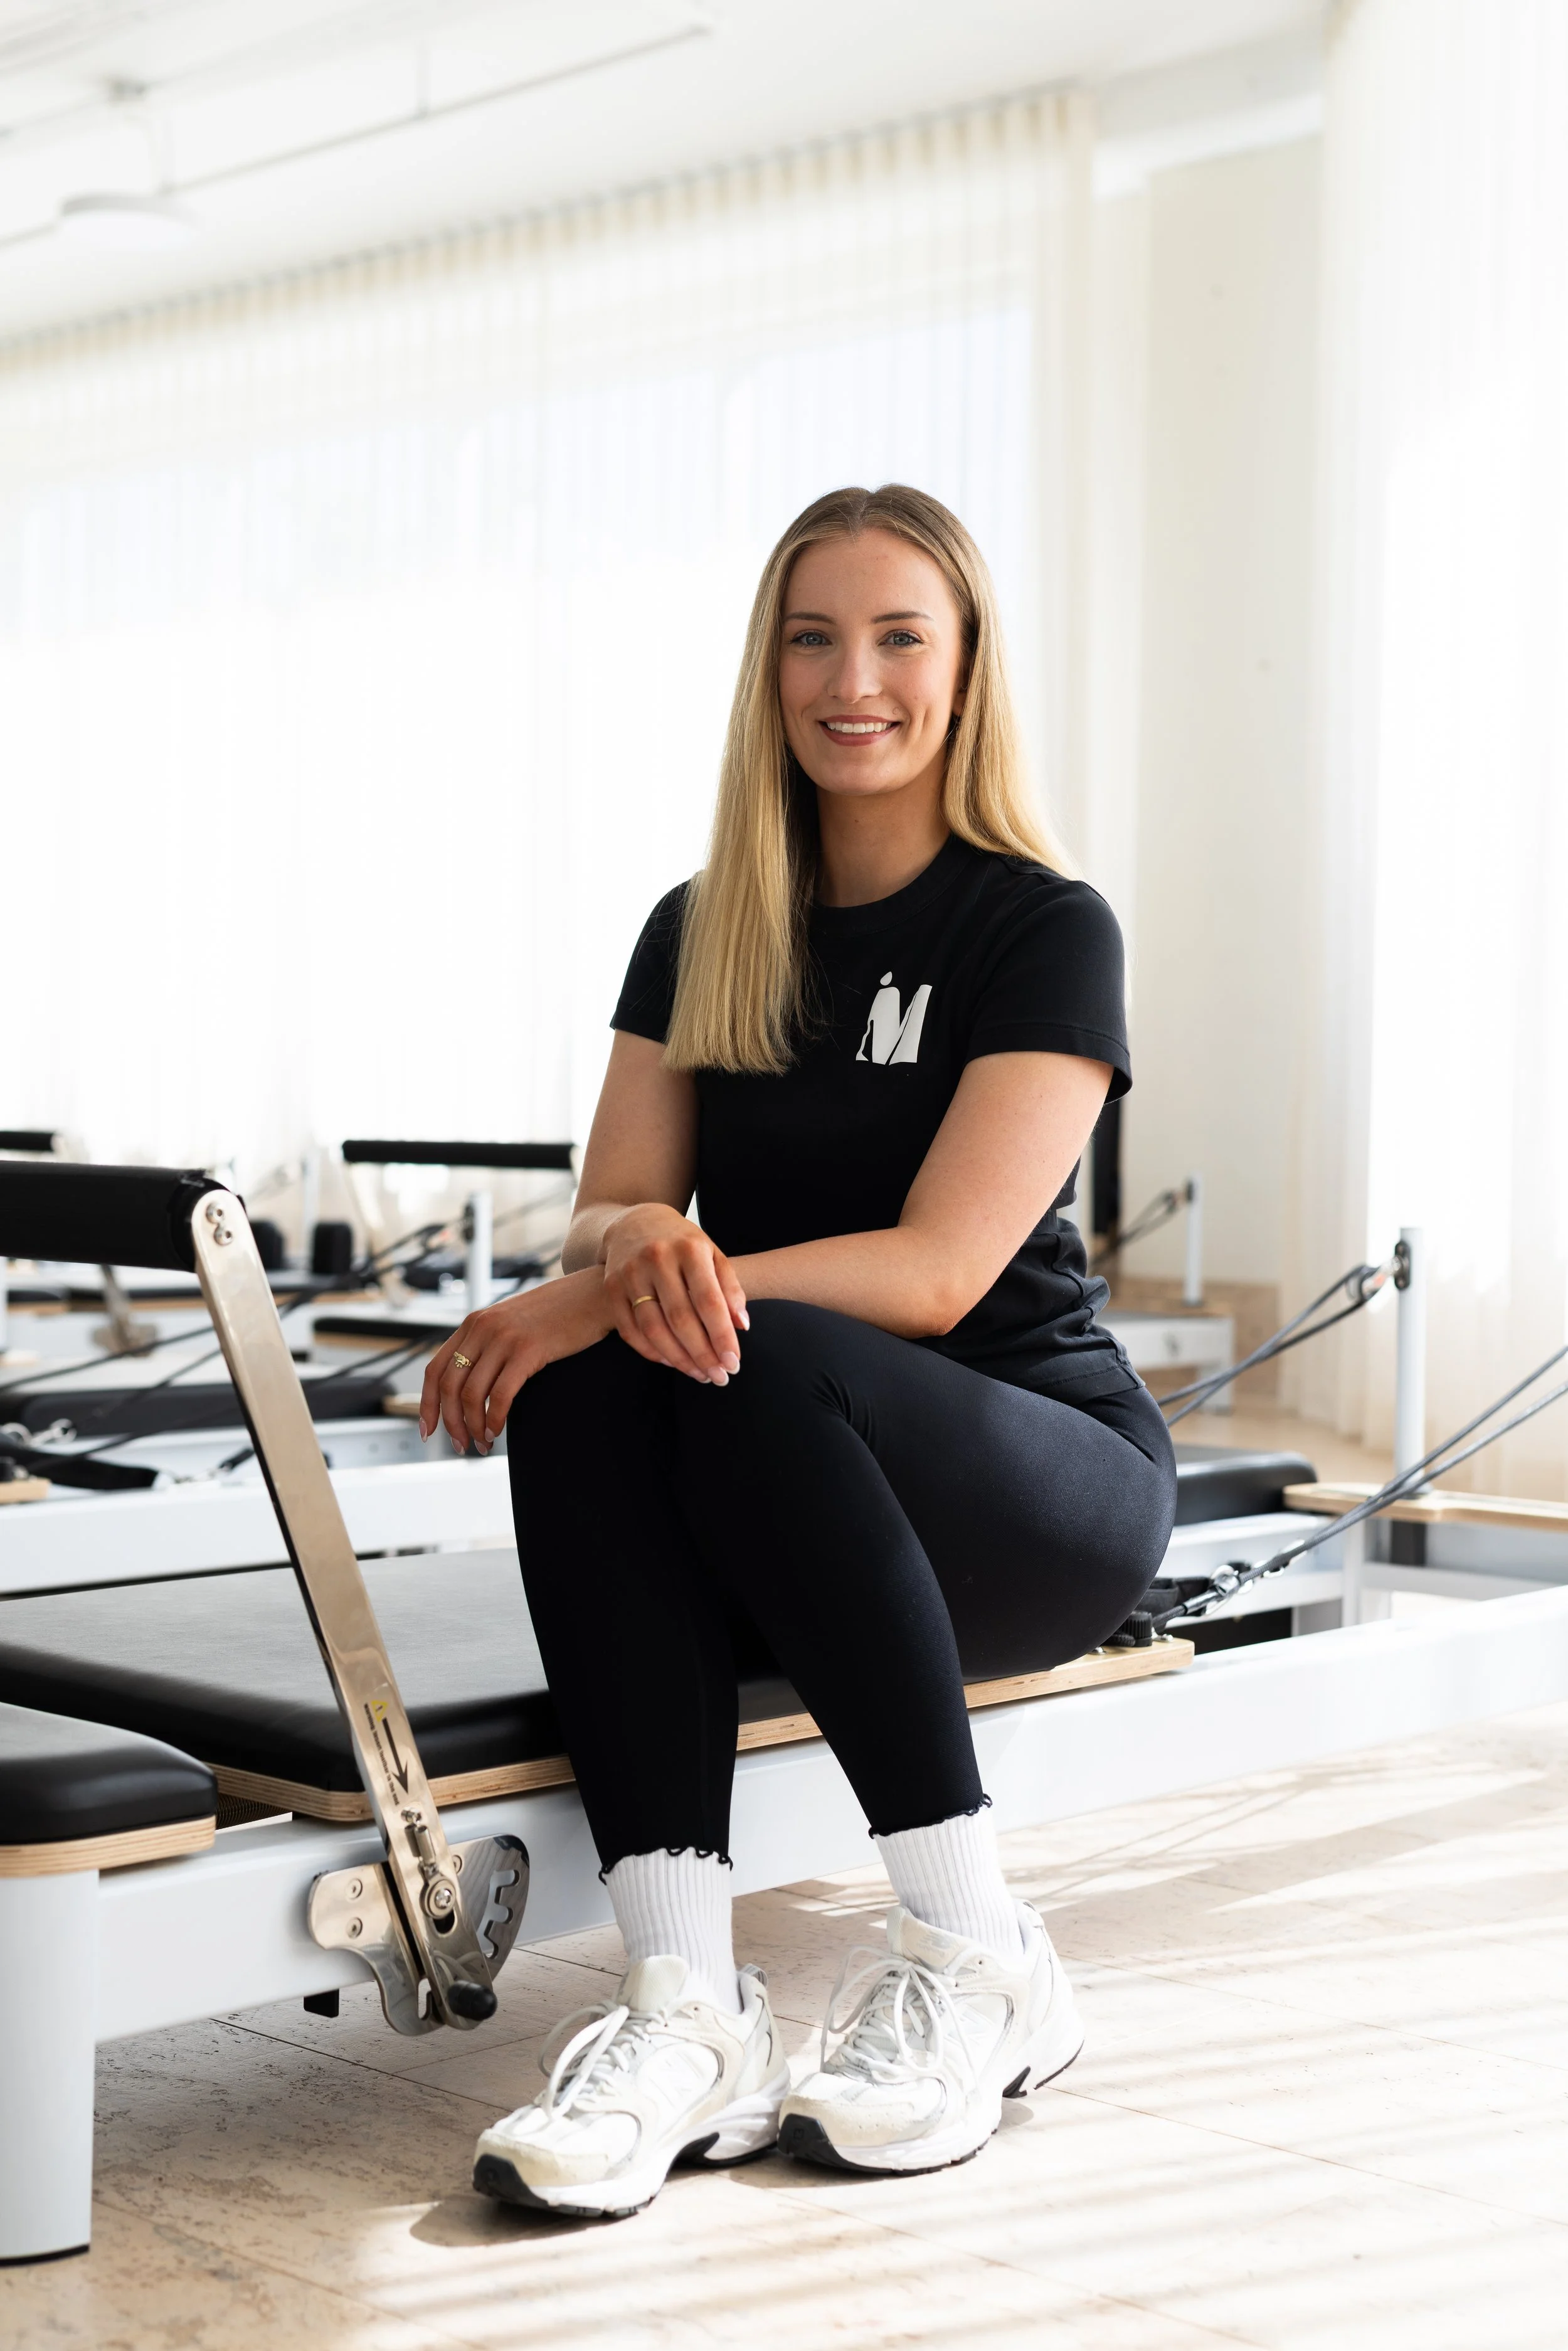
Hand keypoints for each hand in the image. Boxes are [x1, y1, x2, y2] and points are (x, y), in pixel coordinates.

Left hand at [419, 1267, 614, 1453]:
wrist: (595, 1293)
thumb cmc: (560, 1313)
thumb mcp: (513, 1322)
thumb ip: (490, 1344)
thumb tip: (472, 1385)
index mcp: (474, 1323)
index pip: (435, 1369)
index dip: (428, 1404)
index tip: (430, 1430)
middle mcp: (483, 1327)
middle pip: (449, 1386)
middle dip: (451, 1423)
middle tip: (462, 1446)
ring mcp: (505, 1337)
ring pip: (472, 1394)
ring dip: (473, 1426)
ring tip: (483, 1443)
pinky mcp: (529, 1349)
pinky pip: (501, 1395)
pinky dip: (495, 1419)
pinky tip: (498, 1431)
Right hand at [601, 1203, 746, 1383]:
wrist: (636, 1223)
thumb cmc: (683, 1245)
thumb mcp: (712, 1254)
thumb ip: (730, 1288)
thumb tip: (742, 1326)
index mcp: (689, 1249)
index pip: (709, 1301)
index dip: (722, 1336)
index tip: (734, 1362)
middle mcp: (657, 1258)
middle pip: (681, 1319)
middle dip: (703, 1354)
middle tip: (720, 1377)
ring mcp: (630, 1273)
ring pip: (653, 1329)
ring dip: (679, 1359)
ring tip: (699, 1375)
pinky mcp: (611, 1287)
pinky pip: (630, 1330)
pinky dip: (651, 1352)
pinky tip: (672, 1362)